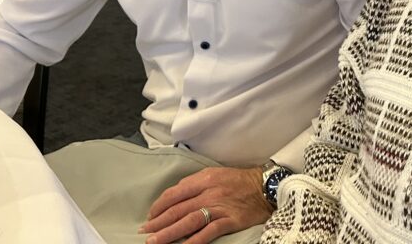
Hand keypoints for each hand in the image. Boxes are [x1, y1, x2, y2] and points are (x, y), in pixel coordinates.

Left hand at [139, 165, 270, 243]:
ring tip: (155, 241)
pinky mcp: (230, 220)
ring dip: (169, 232)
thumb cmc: (239, 181)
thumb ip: (196, 184)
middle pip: (178, 209)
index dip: (159, 205)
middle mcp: (209, 192)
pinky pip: (209, 232)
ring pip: (189, 221)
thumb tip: (175, 196)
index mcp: (204, 178)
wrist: (266, 187)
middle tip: (145, 232)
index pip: (175, 193)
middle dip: (158, 222)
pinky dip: (194, 240)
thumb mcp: (215, 174)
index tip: (150, 216)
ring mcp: (220, 207)